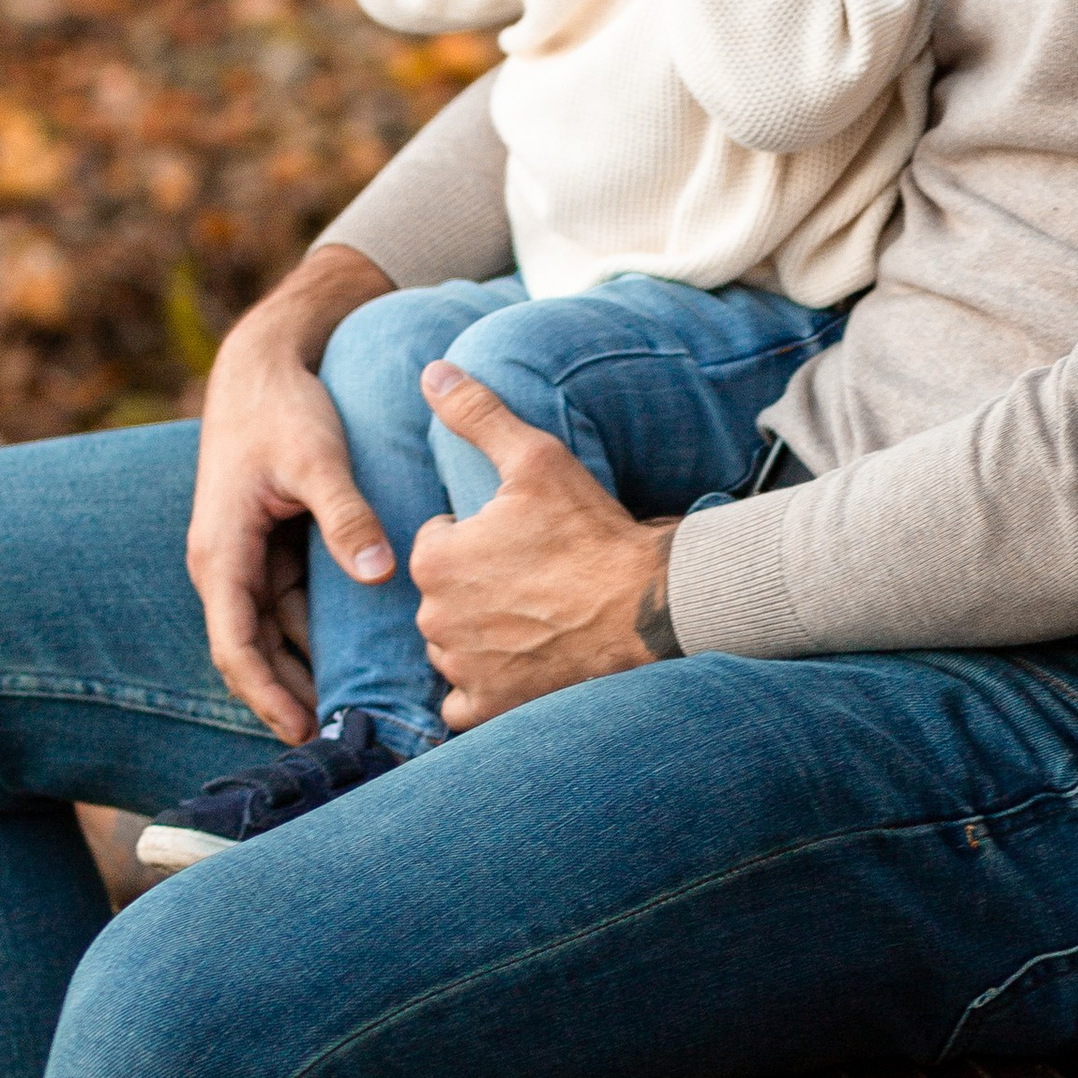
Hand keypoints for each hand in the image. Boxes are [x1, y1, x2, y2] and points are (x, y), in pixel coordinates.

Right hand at [187, 244, 401, 739]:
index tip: (303, 731)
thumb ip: (346, 514)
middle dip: (292, 696)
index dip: (266, 694)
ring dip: (307, 668)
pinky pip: (294, 604)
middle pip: (256, 650)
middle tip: (346, 738)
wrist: (264, 361)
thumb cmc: (283, 408)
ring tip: (358, 712)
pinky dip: (318, 633)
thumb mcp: (317, 457)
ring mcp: (249, 557)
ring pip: (278, 632)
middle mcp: (227, 564)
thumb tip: (380, 575)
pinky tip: (358, 656)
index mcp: (222, 551)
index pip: (235, 645)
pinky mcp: (273, 546)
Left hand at [411, 366, 678, 725]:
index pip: (439, 539)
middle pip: (443, 593)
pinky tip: (517, 664)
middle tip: (532, 574)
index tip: (520, 535)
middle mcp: (434, 619)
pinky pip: (462, 700)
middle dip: (475, 584)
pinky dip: (482, 687)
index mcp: (435, 558)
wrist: (645, 609)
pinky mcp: (488, 707)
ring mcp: (462, 668)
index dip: (479, 533)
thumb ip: (476, 413)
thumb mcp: (536, 458)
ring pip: (452, 644)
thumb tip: (431, 371)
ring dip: (478, 634)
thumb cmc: (590, 532)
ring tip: (532, 615)